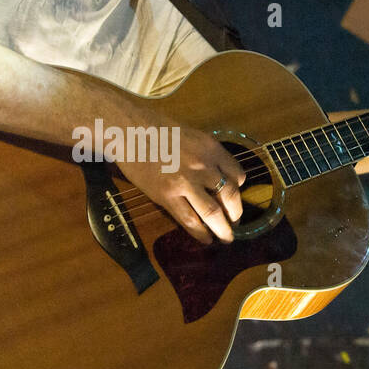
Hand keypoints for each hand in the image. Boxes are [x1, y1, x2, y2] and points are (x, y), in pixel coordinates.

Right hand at [112, 106, 245, 244]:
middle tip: (235, 223)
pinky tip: (205, 239)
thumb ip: (206, 155)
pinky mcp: (167, 196)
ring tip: (226, 237)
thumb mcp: (191, 136)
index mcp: (211, 148)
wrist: (129, 130)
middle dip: (235, 214)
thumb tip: (215, 175)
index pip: (237, 174)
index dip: (239, 190)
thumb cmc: (156, 129)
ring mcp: (185, 182)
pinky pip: (189, 220)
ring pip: (213, 213)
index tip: (234, 198)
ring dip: (223, 229)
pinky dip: (201, 233)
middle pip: (230, 196)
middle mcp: (203, 166)